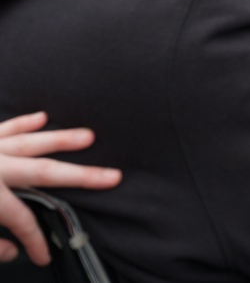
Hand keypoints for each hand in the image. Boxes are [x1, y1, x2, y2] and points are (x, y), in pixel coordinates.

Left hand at [0, 112, 120, 265]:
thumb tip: (13, 252)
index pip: (22, 219)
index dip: (35, 240)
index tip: (44, 257)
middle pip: (44, 172)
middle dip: (81, 176)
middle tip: (113, 177)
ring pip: (29, 142)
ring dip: (61, 139)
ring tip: (89, 137)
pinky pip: (5, 128)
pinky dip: (23, 123)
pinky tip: (41, 117)